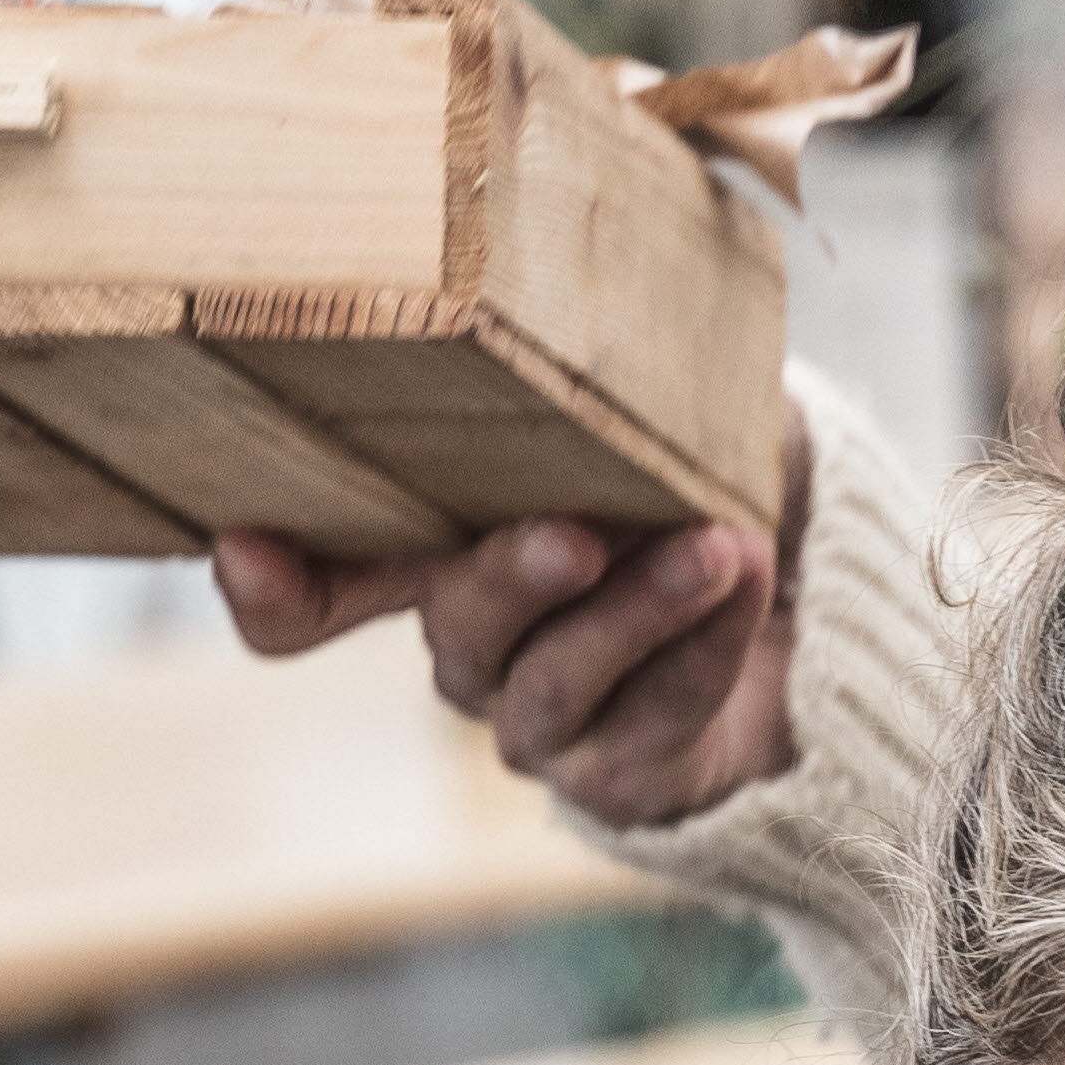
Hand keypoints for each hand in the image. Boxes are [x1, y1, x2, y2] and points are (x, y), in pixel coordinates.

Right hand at [215, 420, 806, 834]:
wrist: (818, 599)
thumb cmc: (715, 474)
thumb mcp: (665, 402)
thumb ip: (611, 365)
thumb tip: (589, 289)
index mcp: (440, 547)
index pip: (317, 587)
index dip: (275, 585)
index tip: (245, 544)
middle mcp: (473, 643)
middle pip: (454, 626)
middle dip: (512, 576)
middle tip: (577, 534)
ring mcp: (538, 719)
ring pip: (557, 678)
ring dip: (640, 609)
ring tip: (717, 548)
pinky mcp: (616, 776)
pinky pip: (655, 711)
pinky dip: (708, 641)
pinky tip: (750, 576)